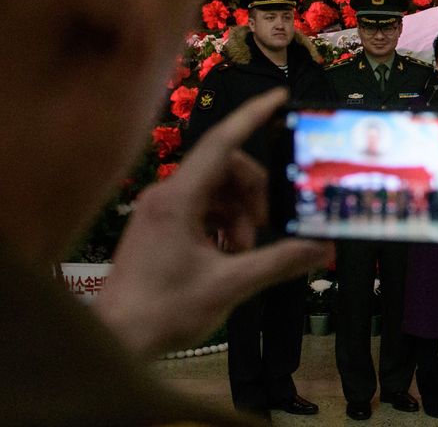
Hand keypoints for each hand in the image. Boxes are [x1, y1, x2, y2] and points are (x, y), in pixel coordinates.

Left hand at [94, 87, 328, 358]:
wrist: (115, 340)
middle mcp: (166, 195)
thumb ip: (279, 262)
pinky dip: (222, 223)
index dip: (252, 115)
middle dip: (253, 192)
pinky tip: (228, 254)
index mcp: (178, 199)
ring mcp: (160, 210)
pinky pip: (201, 208)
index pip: (221, 142)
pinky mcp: (159, 226)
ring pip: (215, 189)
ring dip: (239, 213)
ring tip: (244, 250)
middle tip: (266, 227)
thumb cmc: (163, 311)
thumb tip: (322, 248)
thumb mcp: (230, 285)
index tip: (280, 97)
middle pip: (225, 168)